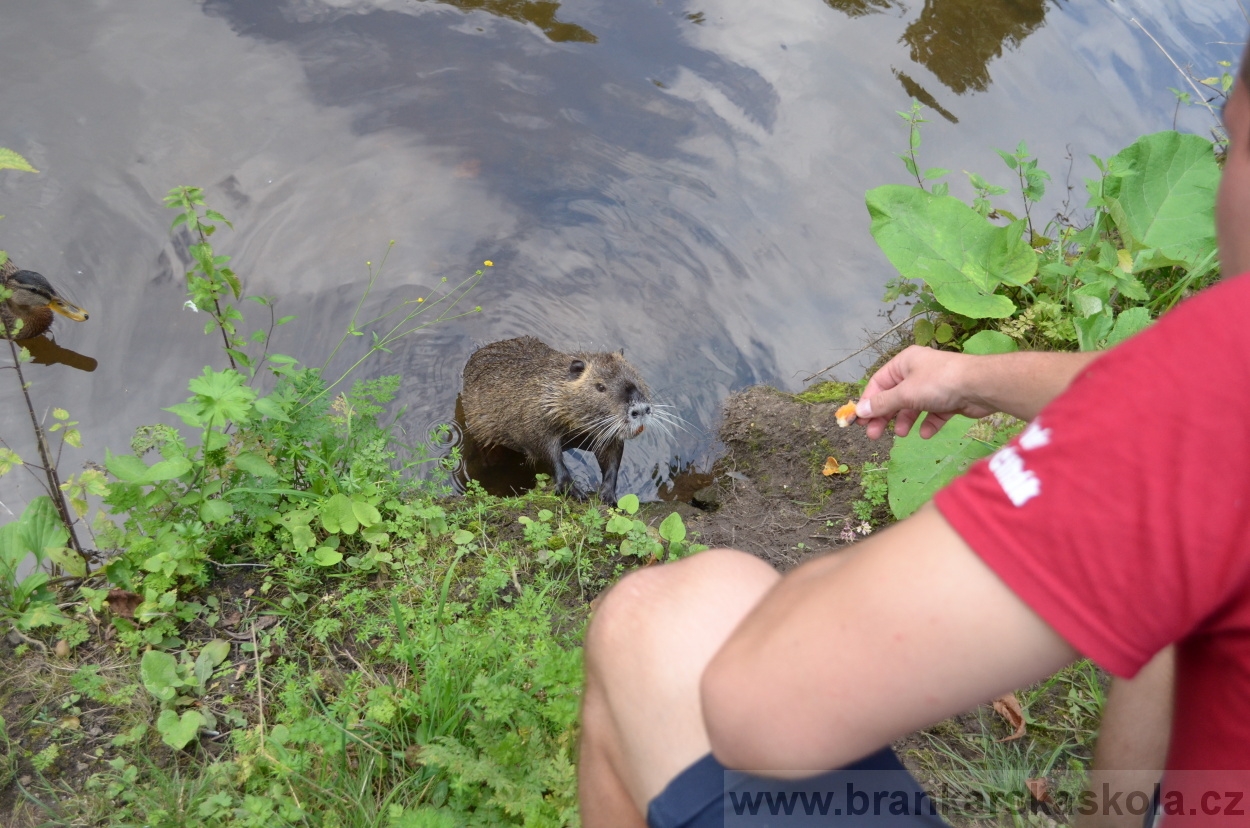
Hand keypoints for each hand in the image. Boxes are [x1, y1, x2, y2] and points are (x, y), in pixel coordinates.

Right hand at [856, 346, 996, 439]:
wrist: (980, 386)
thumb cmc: (938, 383)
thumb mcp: (905, 393)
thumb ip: (882, 404)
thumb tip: (860, 411)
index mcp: (904, 363)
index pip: (878, 383)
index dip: (868, 402)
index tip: (860, 421)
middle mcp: (918, 372)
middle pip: (894, 396)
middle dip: (885, 416)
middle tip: (874, 435)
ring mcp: (935, 386)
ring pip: (913, 406)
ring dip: (906, 421)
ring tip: (903, 434)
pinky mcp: (950, 399)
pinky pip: (933, 413)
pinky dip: (928, 423)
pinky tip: (926, 433)